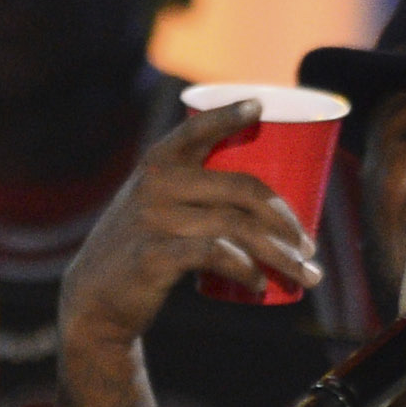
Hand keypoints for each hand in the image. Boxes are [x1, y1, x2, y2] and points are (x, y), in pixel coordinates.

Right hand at [56, 103, 324, 355]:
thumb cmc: (142, 248)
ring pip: (236, 227)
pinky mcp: (153, 256)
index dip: (229, 115)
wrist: (95, 299)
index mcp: (158, 163)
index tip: (259, 107)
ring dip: (280, 254)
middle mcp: (156, 184)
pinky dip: (246, 270)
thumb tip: (269, 201)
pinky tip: (261, 285)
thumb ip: (194, 192)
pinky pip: (214, 255)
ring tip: (303, 273)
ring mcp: (153, 219)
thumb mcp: (156, 207)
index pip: (197, 128)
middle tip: (310, 247)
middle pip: (242, 189)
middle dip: (286, 219)